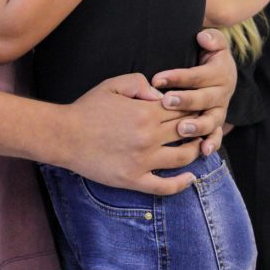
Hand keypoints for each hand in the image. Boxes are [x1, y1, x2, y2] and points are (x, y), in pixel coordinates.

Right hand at [56, 73, 200, 194]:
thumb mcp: (112, 84)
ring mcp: (143, 161)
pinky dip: (182, 184)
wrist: (65, 135)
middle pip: (186, 132)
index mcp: (146, 112)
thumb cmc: (87, 108)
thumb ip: (140, 83)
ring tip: (200, 147)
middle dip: (198, 127)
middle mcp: (149, 137)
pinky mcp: (134, 179)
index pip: (182, 110)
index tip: (197, 108)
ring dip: (196, 151)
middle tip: (204, 125)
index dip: (193, 108)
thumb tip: (162, 96)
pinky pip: (165, 186)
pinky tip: (191, 178)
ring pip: (183, 158)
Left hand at [151, 29, 235, 155]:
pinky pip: (216, 136)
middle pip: (203, 99)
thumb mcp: (214, 42)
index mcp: (219, 73)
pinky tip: (202, 151)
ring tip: (181, 129)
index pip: (197, 75)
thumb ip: (212, 38)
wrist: (224, 71)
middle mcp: (221, 93)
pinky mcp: (217, 124)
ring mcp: (219, 110)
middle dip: (185, 101)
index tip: (157, 78)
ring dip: (197, 126)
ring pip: (211, 120)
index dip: (177, 77)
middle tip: (166, 102)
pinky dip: (211, 144)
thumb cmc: (210, 55)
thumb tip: (203, 36)